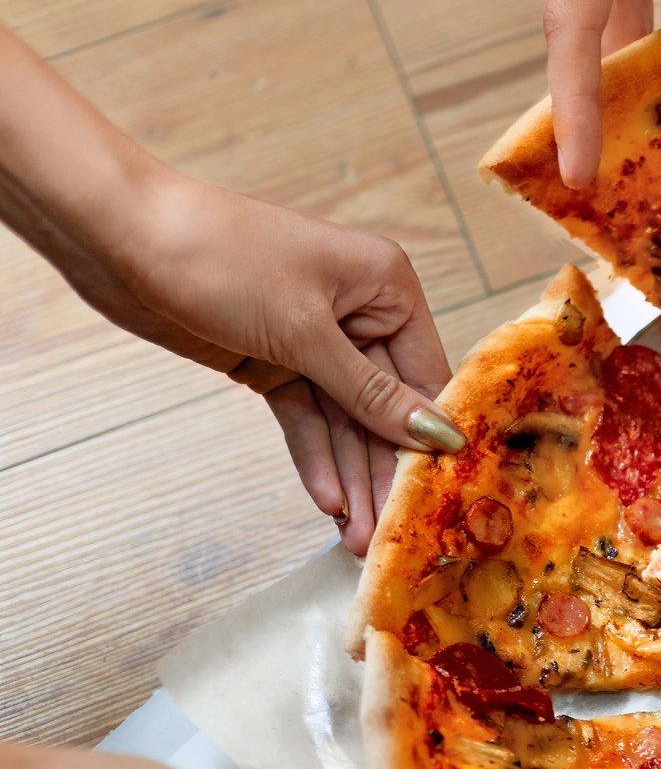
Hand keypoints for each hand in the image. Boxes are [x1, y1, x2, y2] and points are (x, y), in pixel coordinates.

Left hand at [93, 173, 462, 553]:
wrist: (115, 234)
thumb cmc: (218, 255)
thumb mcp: (304, 331)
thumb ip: (371, 393)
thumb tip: (438, 434)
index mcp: (385, 285)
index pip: (426, 374)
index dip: (430, 437)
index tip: (434, 496)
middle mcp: (359, 312)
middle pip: (386, 407)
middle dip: (383, 469)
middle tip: (384, 531)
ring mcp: (315, 339)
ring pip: (345, 420)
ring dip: (349, 474)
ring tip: (354, 534)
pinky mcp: (273, 360)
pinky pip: (306, 417)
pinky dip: (314, 455)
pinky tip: (326, 499)